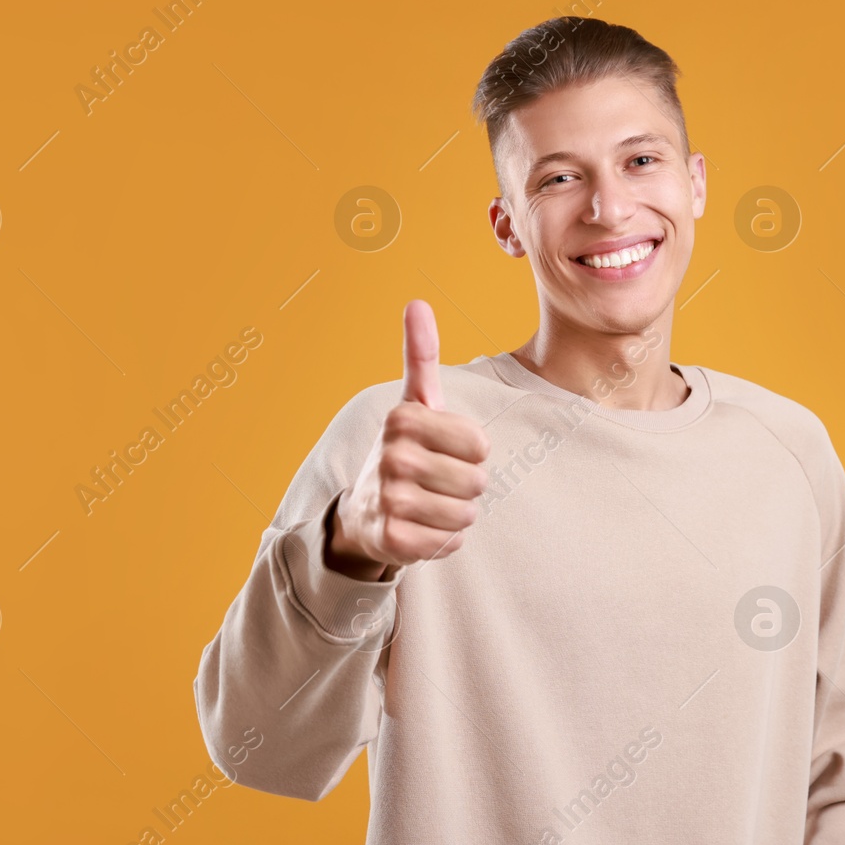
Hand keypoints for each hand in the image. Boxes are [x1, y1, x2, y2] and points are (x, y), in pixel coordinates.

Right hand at [327, 300, 490, 579]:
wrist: (364, 512)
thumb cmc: (404, 451)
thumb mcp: (414, 402)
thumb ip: (421, 355)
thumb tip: (417, 302)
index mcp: (403, 419)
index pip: (481, 444)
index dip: (470, 452)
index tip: (441, 450)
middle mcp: (393, 456)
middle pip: (478, 481)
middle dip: (465, 487)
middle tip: (434, 482)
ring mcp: (390, 499)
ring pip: (467, 514)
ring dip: (456, 514)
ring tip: (428, 505)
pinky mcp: (393, 539)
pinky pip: (451, 542)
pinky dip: (443, 540)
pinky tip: (419, 528)